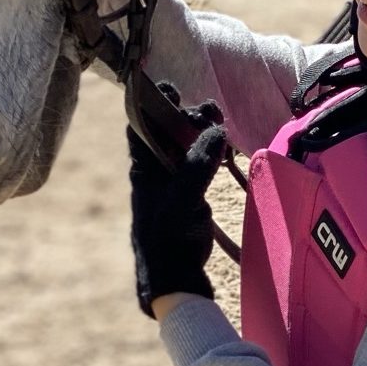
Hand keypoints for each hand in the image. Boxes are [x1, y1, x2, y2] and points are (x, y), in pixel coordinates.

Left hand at [128, 84, 227, 318]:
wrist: (174, 277)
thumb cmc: (167, 237)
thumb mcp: (182, 199)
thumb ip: (197, 165)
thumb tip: (216, 130)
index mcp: (143, 168)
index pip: (142, 124)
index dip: (152, 103)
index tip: (170, 88)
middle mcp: (156, 169)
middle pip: (168, 129)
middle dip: (187, 114)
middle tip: (210, 109)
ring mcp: (174, 179)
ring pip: (186, 142)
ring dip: (201, 128)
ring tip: (219, 118)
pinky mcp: (191, 190)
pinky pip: (200, 159)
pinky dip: (211, 147)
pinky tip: (224, 142)